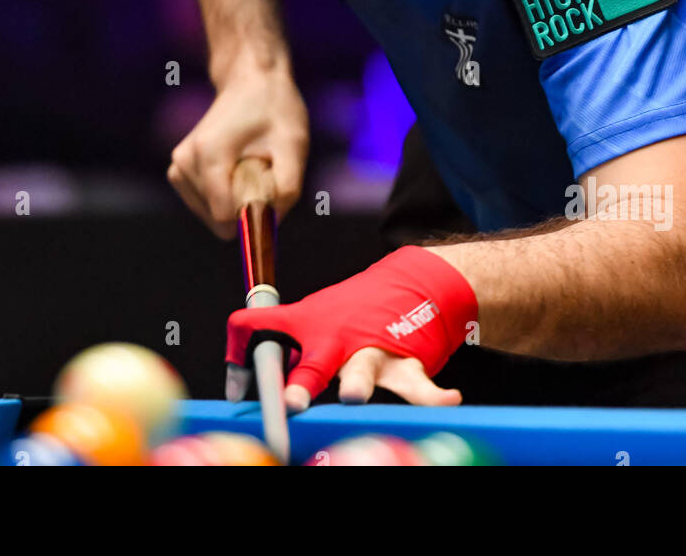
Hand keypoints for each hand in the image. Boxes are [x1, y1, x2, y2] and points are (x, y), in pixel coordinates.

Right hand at [166, 62, 307, 238]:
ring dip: (236, 198)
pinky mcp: (178, 173)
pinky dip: (227, 196)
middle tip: (261, 168)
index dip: (254, 213)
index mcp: (209, 154)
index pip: (225, 215)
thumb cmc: (275, 109)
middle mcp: (185, 163)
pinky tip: (237, 167)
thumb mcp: (294, 145)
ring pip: (213, 215)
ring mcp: (177, 168)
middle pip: (219, 217)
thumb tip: (272, 225)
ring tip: (249, 163)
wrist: (251, 82)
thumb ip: (287, 188)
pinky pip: (207, 206)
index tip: (271, 189)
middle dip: (245, 203)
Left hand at [225, 246, 478, 407]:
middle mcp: (337, 340)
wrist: (410, 285)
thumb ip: (279, 350)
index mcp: (308, 327)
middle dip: (302, 383)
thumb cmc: (350, 314)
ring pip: (364, 371)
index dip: (242, 357)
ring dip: (358, 383)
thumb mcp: (312, 320)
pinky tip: (448, 401)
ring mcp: (372, 351)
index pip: (262, 328)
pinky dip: (434, 395)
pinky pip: (420, 384)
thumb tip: (237, 389)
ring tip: (353, 395)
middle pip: (314, 362)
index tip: (237, 393)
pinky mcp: (406, 363)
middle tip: (292, 402)